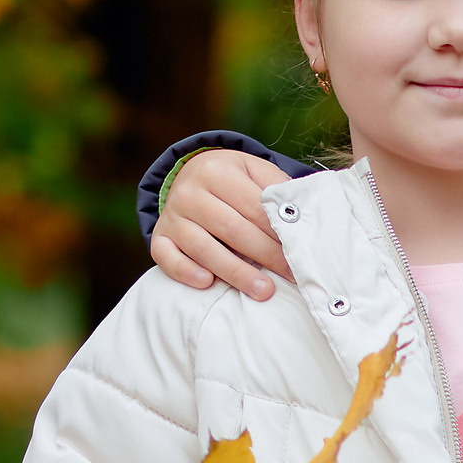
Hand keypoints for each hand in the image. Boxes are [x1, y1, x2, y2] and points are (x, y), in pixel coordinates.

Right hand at [152, 150, 291, 298]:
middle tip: (291, 276)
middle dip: (266, 256)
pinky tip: (207, 283)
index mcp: (217, 171)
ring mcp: (172, 215)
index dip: (280, 235)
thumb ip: (277, 191)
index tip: (302, 255)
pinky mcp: (161, 236)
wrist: (192, 174)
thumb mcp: (256, 172)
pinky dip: (186, 272)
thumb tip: (301, 220)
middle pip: (233, 231)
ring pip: (204, 249)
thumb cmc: (235, 180)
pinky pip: (167, 258)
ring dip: (236, 273)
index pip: (255, 209)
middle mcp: (189, 192)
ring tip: (263, 291)